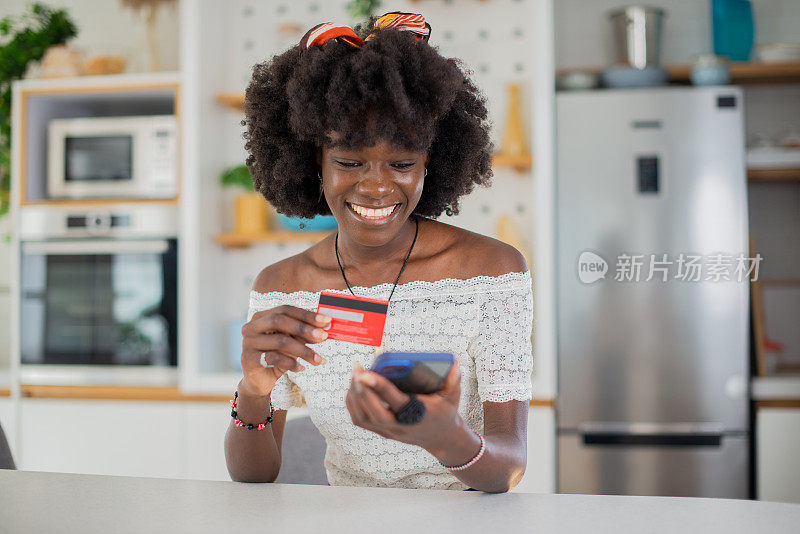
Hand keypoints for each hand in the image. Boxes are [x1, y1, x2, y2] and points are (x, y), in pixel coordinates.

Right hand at [239, 305, 330, 396]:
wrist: (259, 381)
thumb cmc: (277, 357)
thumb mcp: (292, 343)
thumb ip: (303, 334)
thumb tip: (325, 327)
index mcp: (261, 317)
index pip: (285, 309)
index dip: (306, 314)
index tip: (326, 321)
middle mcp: (251, 327)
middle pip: (279, 320)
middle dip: (304, 328)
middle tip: (323, 336)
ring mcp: (248, 343)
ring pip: (280, 341)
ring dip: (303, 350)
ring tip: (318, 359)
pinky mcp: (249, 359)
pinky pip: (274, 358)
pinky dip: (291, 363)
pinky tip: (301, 368)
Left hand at [345, 359, 462, 452]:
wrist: (441, 438)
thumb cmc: (445, 412)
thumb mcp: (453, 396)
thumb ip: (454, 379)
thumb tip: (454, 362)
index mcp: (417, 415)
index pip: (394, 401)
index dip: (379, 387)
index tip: (366, 373)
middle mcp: (400, 426)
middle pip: (373, 412)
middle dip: (361, 390)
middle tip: (358, 368)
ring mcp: (389, 431)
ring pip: (362, 417)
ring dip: (354, 395)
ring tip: (355, 374)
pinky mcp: (382, 432)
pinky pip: (360, 419)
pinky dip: (352, 403)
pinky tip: (353, 387)